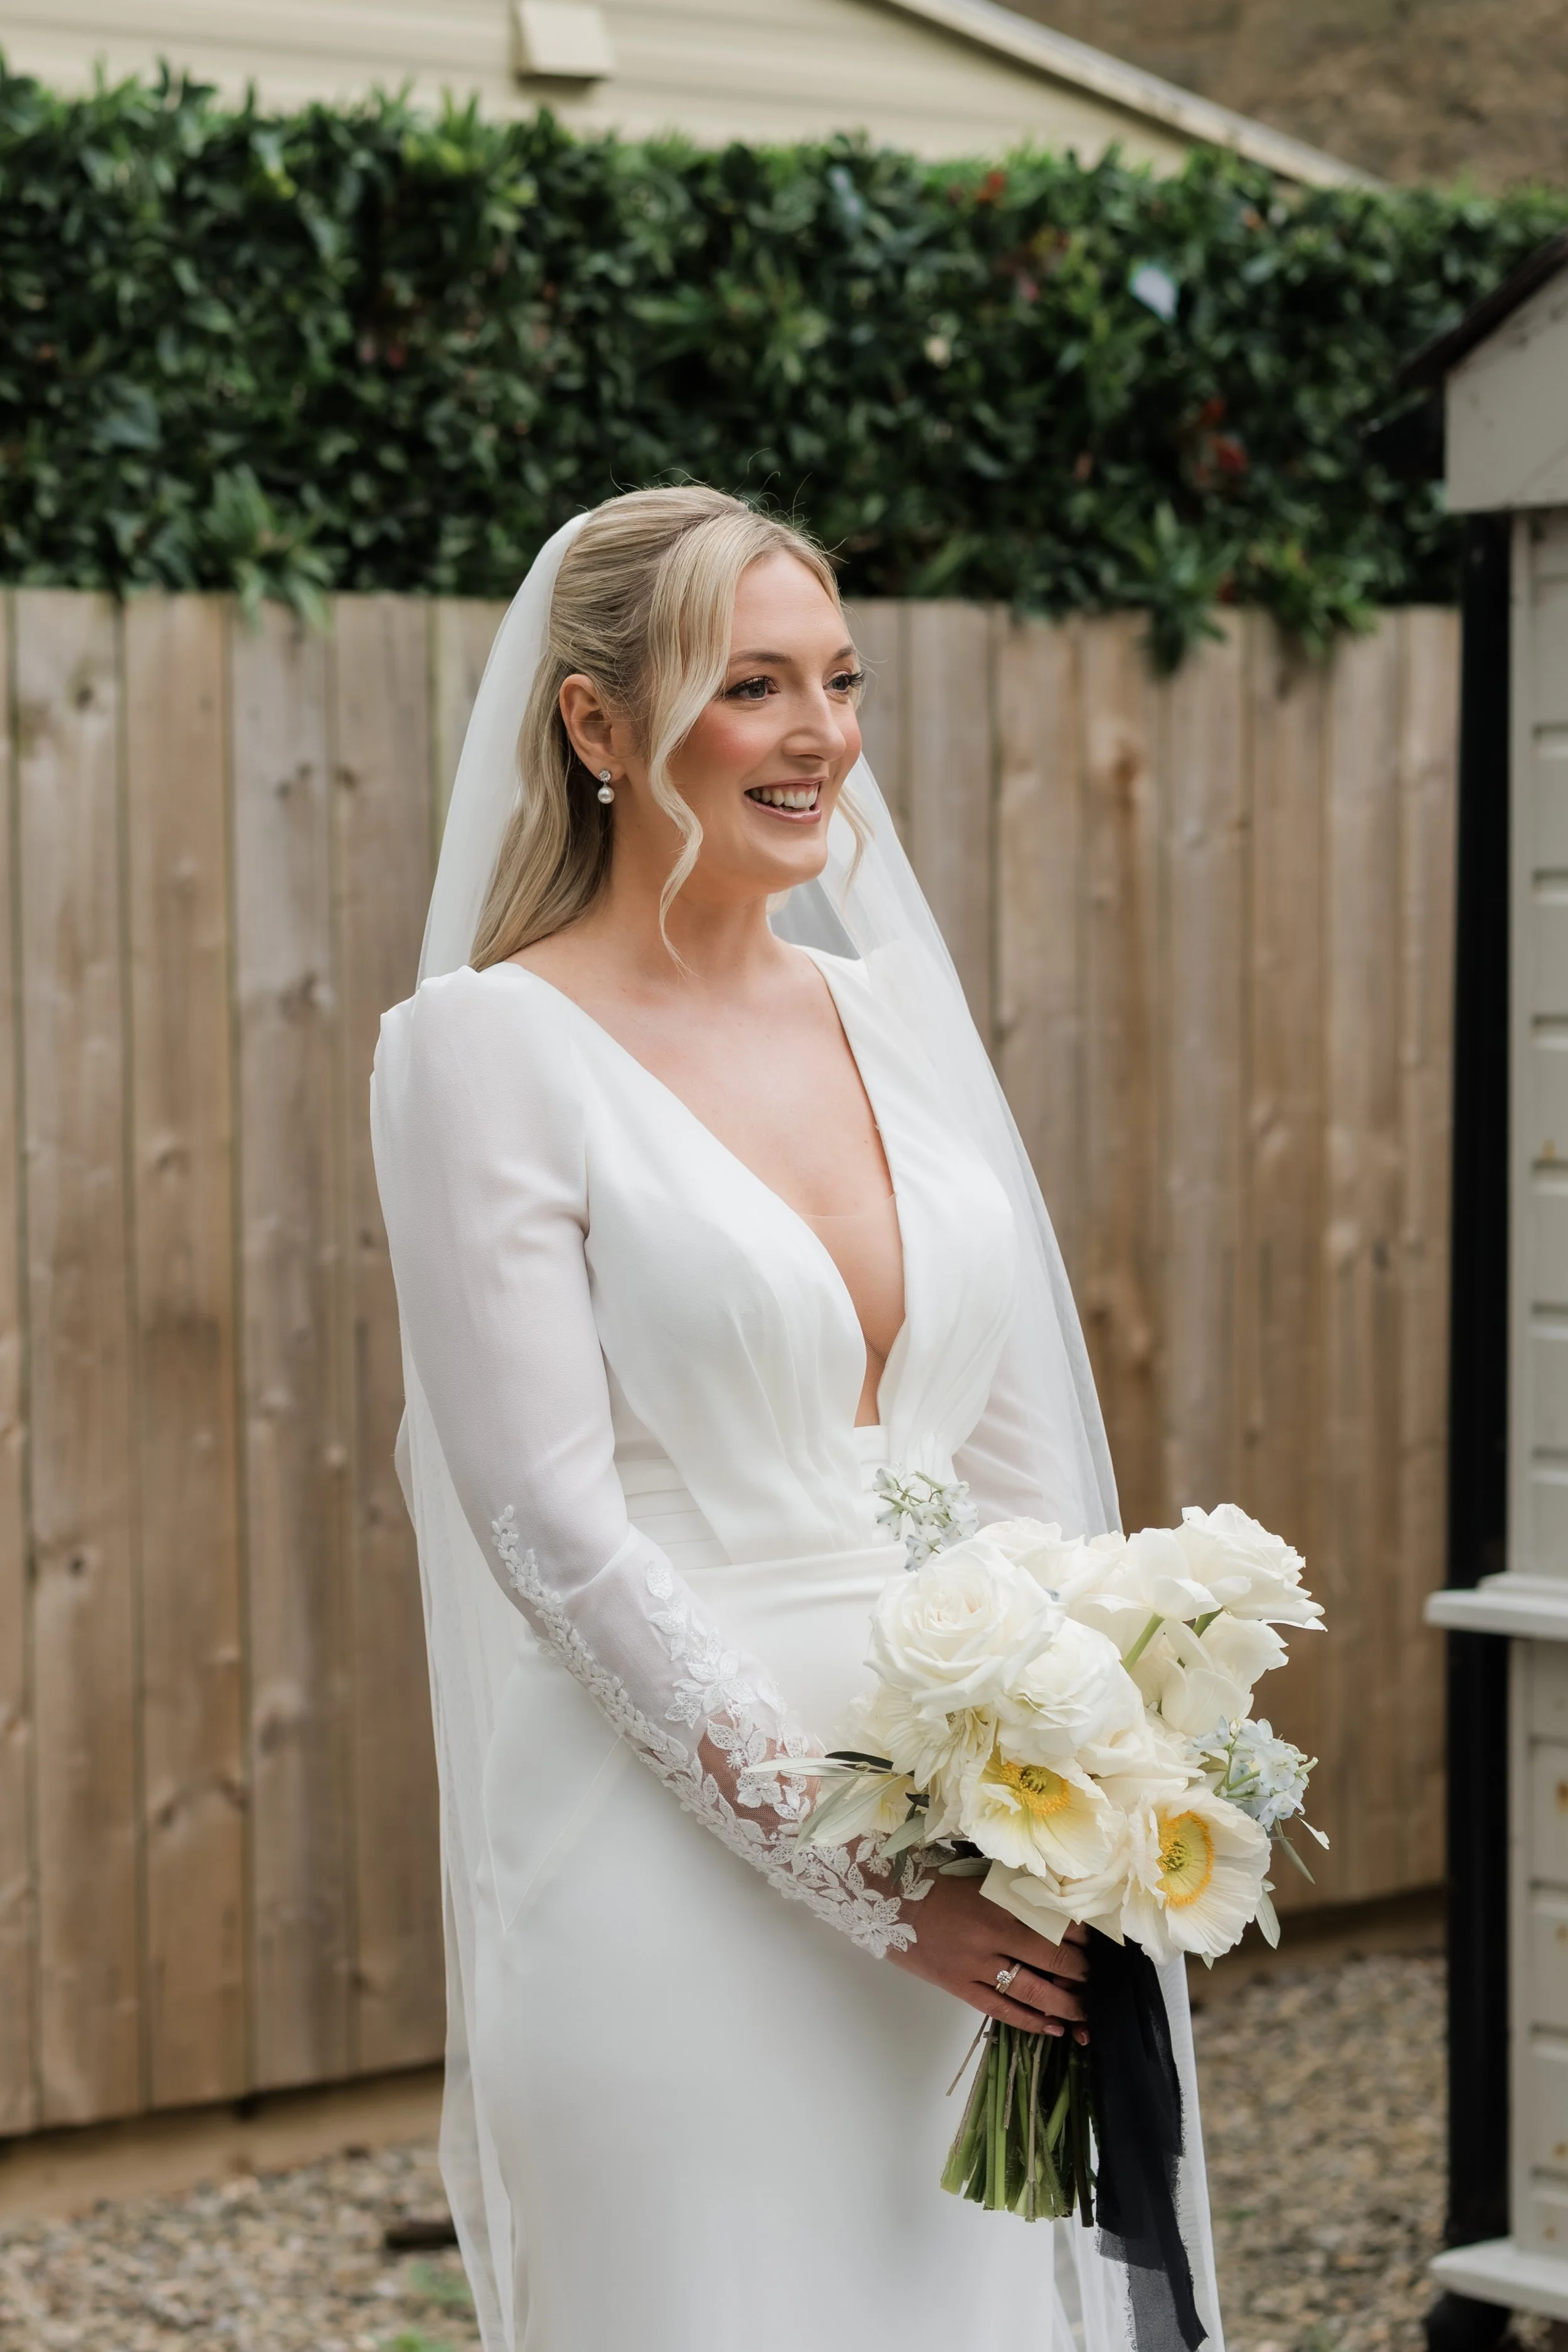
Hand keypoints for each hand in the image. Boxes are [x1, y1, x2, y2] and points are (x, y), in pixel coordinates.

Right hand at [885, 1870, 1088, 2037]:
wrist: (887, 1900)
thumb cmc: (937, 1881)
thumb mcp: (981, 1876)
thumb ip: (1017, 1892)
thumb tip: (1057, 1905)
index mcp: (1000, 1901)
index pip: (1055, 1922)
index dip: (1080, 1935)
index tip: (1091, 1941)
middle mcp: (992, 1935)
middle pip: (1051, 1958)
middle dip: (1079, 1970)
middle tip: (1092, 1976)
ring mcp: (975, 1965)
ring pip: (1031, 1990)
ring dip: (1064, 2003)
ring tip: (1084, 2011)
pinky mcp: (960, 1987)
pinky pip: (1001, 2009)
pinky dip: (1030, 2021)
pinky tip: (1053, 2028)